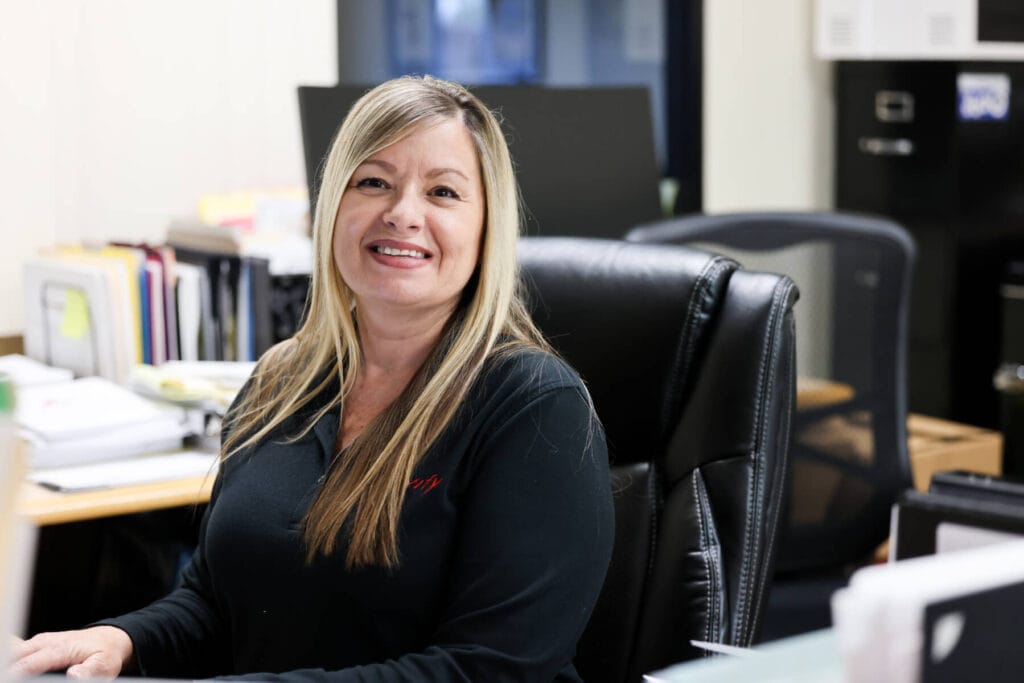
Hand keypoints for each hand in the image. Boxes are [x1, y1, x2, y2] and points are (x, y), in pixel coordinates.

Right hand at [10, 626, 133, 679]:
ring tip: (13, 674)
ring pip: (14, 651)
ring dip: (11, 662)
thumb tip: (74, 675)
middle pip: (15, 655)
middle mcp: (46, 642)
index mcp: (60, 649)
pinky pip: (16, 650)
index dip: (16, 674)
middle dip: (10, 668)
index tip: (12, 680)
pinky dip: (13, 658)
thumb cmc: (105, 653)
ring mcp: (39, 642)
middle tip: (12, 677)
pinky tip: (14, 667)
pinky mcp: (36, 645)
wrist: (107, 639)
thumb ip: (90, 671)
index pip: (29, 664)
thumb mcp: (105, 664)